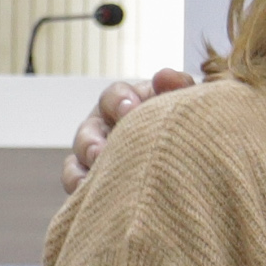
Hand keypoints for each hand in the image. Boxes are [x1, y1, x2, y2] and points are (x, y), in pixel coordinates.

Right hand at [63, 67, 194, 192]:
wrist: (190, 164)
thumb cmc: (184, 127)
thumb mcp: (185, 104)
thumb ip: (179, 86)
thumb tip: (163, 76)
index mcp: (128, 103)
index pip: (115, 95)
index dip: (120, 101)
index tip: (131, 109)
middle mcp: (106, 124)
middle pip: (90, 126)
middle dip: (95, 137)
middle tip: (104, 148)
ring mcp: (94, 151)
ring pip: (80, 151)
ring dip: (87, 158)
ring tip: (97, 165)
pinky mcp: (91, 179)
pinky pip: (74, 178)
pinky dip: (77, 182)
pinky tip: (87, 188)